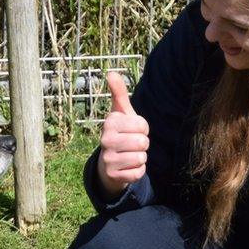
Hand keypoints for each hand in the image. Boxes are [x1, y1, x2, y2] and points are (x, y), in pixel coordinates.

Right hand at [98, 71, 149, 199]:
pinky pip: (138, 173)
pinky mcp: (114, 176)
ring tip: (130, 154)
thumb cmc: (120, 133)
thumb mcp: (120, 113)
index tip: (133, 130)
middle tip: (132, 144)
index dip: (143, 128)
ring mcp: (108, 159)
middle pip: (143, 142)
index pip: (142, 125)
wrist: (108, 162)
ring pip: (142, 158)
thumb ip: (119, 93)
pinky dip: (137, 171)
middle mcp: (105, 141)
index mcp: (109, 123)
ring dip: (141, 157)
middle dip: (143, 144)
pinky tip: (128, 167)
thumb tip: (111, 72)